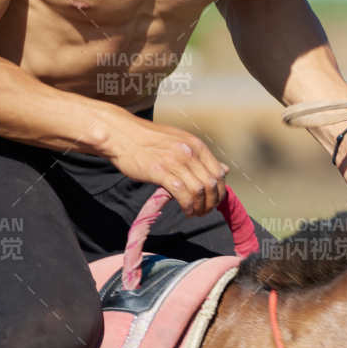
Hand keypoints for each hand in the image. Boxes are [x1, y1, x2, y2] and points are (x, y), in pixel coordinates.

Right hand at [104, 113, 228, 216]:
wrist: (121, 134)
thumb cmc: (149, 140)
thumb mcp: (180, 142)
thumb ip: (200, 157)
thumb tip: (224, 169)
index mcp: (196, 145)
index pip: (218, 173)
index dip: (220, 190)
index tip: (214, 200)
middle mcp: (189, 152)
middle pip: (212, 184)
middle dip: (212, 202)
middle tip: (205, 211)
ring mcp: (175, 162)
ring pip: (199, 191)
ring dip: (200, 207)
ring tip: (195, 213)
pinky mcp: (160, 172)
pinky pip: (182, 193)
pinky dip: (188, 206)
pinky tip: (186, 210)